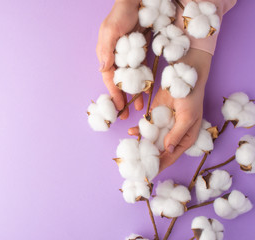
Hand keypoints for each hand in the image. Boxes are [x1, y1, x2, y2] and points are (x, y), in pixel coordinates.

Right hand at [96, 0, 143, 119]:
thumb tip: (102, 71)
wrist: (136, 0)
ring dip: (134, 93)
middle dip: (123, 98)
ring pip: (131, 79)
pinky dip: (143, 80)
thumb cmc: (121, 13)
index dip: (114, 94)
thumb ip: (106, 51)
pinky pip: (141, 70)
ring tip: (139, 107)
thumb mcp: (110, 31)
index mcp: (106, 54)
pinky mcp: (139, 51)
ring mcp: (128, 55)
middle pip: (120, 82)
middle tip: (127, 114)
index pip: (109, 78)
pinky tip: (147, 89)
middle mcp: (116, 57)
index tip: (118, 108)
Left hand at [129, 48, 212, 170]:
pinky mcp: (155, 116)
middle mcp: (174, 135)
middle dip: (147, 158)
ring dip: (141, 145)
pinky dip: (139, 130)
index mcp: (185, 139)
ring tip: (130, 152)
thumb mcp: (187, 118)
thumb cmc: (191, 98)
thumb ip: (177, 134)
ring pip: (151, 140)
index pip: (171, 157)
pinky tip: (131, 132)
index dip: (160, 166)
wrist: (184, 76)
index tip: (148, 174)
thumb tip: (167, 150)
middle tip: (134, 165)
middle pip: (159, 151)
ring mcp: (164, 126)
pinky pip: (146, 127)